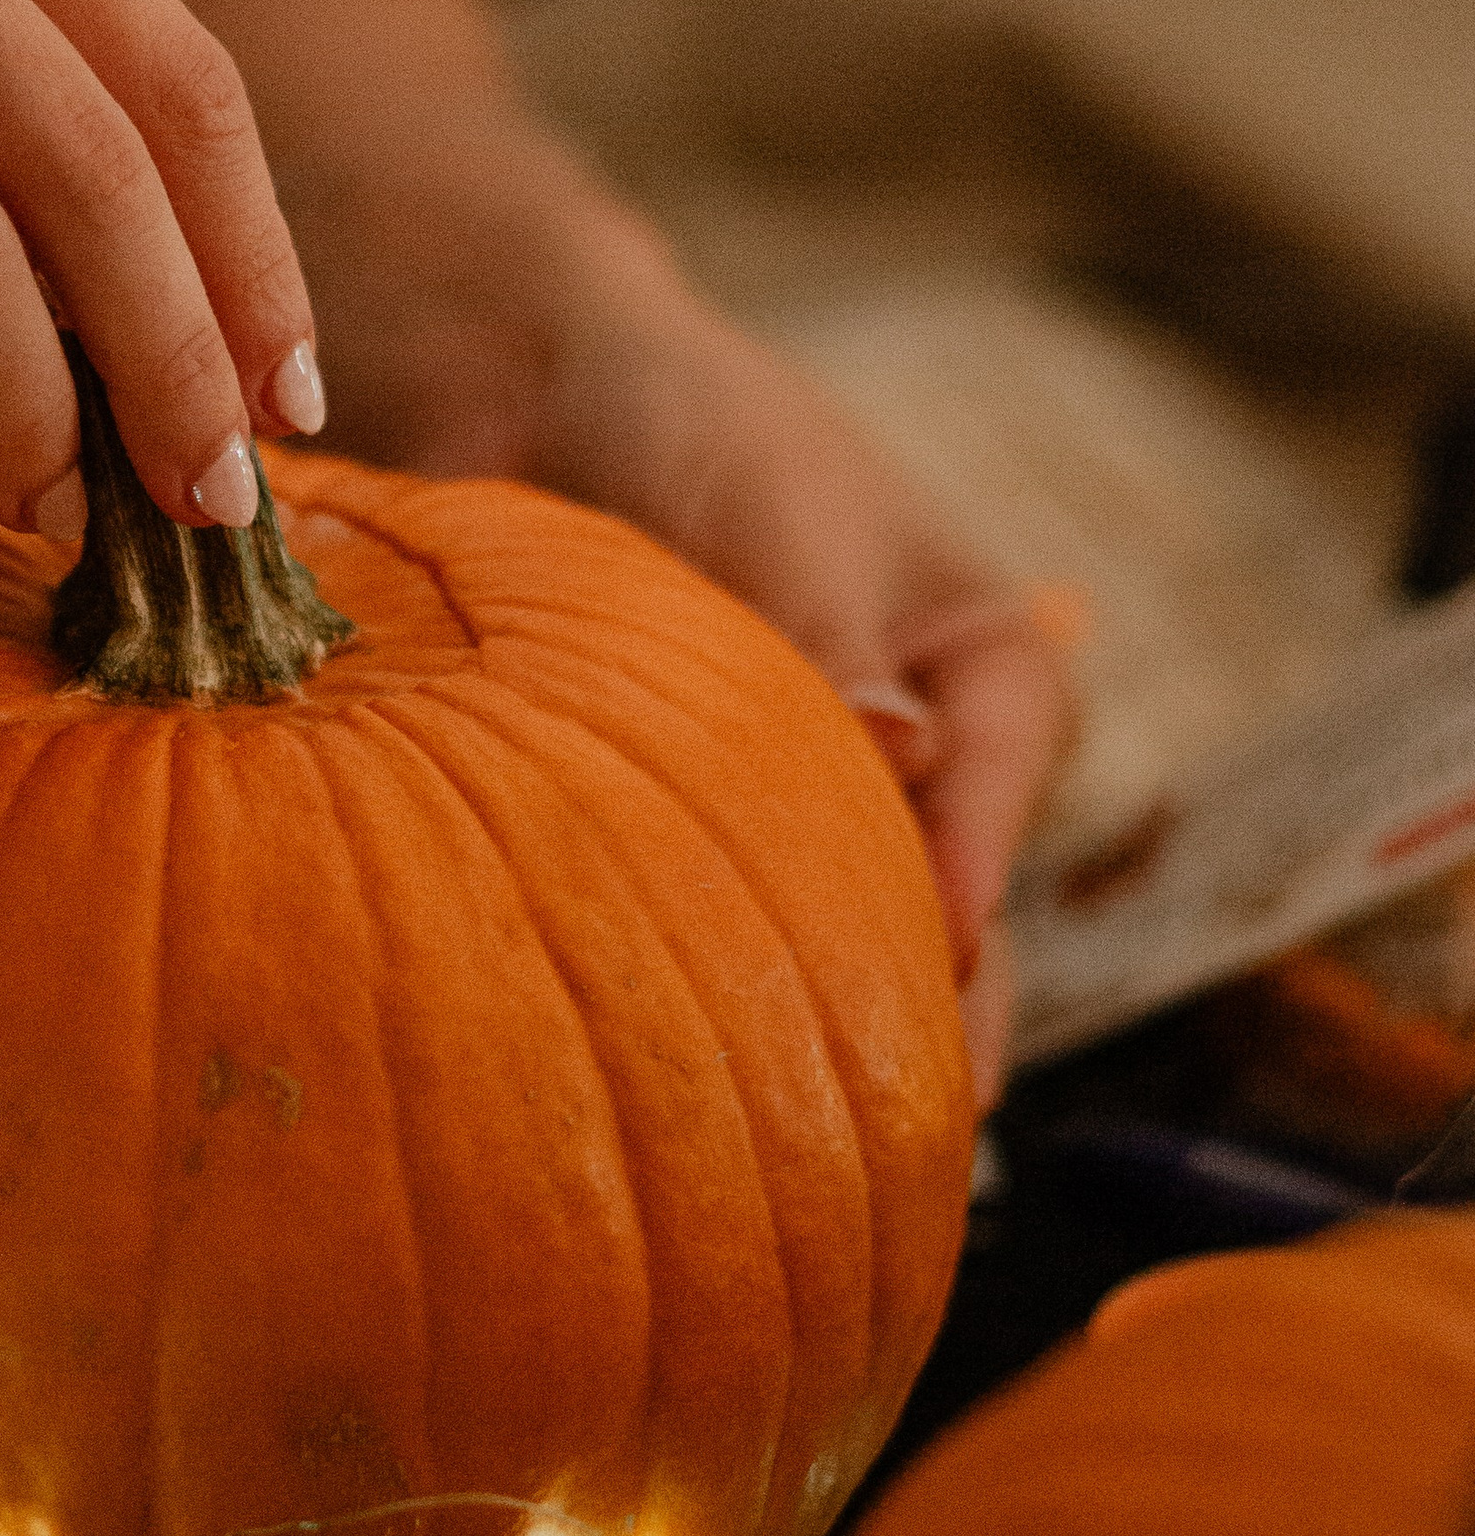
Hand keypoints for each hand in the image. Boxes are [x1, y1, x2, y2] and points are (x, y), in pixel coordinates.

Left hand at [288, 125, 1072, 1102]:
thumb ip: (831, 640)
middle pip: (940, 912)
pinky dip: (709, 996)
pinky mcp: (705, 839)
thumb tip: (902, 759)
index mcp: (990, 680)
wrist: (539, 383)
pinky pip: (721, 930)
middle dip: (914, 1016)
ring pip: (837, 942)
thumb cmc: (693, 420)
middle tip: (885, 1134)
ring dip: (814, 1027)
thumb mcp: (781, 515)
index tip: (934, 970)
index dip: (962, 892)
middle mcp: (922, 764)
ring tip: (794, 1152)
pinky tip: (668, 1092)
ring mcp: (814, 810)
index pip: (996, 799)